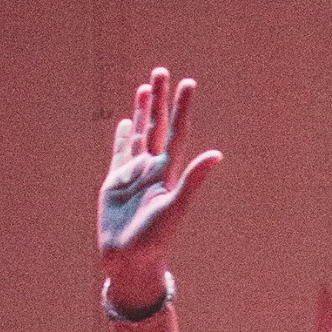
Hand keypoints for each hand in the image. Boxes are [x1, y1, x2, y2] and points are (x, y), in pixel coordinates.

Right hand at [98, 68, 222, 304]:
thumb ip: (194, 179)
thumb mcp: (176, 207)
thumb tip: (217, 154)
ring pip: (139, 134)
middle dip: (159, 99)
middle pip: (156, 126)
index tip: (188, 83)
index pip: (176, 132)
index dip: (181, 108)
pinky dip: (123, 137)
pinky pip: (120, 153)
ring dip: (142, 111)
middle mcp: (152, 169)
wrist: (130, 259)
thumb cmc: (156, 239)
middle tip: (162, 71)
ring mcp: (133, 174)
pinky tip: (126, 122)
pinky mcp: (115, 182)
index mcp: (167, 172)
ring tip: (146, 87)